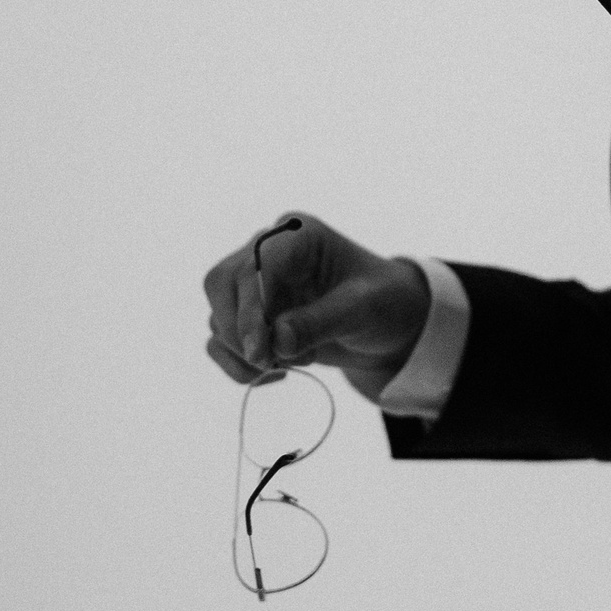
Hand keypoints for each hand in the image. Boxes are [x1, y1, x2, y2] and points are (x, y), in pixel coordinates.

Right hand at [203, 213, 432, 404]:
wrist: (392, 324)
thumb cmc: (385, 303)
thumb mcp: (363, 310)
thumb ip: (320, 322)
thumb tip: (276, 341)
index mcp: (296, 237)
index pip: (252, 267)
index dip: (249, 311)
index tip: (262, 354)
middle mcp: (268, 253)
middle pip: (221, 284)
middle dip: (238, 331)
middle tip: (269, 364)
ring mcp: (256, 285)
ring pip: (218, 315)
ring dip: (242, 352)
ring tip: (293, 363)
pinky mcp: (252, 316)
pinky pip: (220, 340)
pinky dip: (237, 364)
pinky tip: (276, 373)